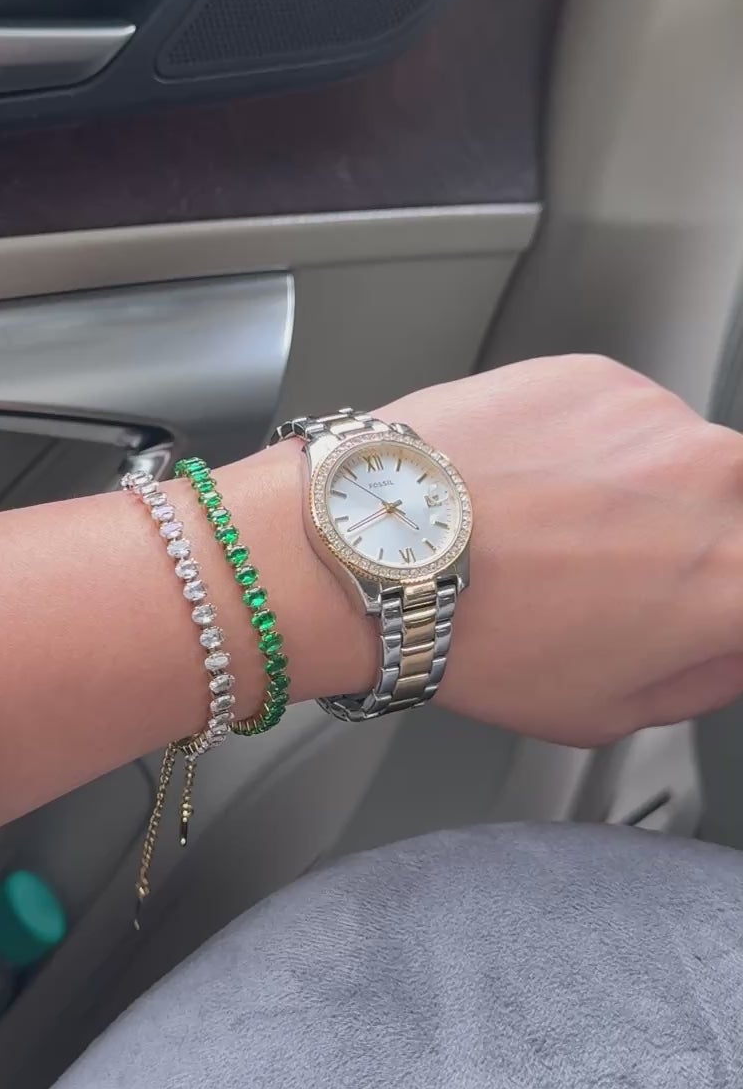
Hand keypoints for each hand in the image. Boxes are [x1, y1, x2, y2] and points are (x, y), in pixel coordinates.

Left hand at [378, 355, 742, 745]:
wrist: (381, 549)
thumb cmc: (478, 635)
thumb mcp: (608, 712)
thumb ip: (704, 678)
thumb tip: (728, 648)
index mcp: (736, 578)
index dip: (722, 596)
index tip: (693, 601)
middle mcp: (718, 484)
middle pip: (736, 510)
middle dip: (696, 540)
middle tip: (620, 572)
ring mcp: (662, 419)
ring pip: (682, 456)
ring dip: (641, 488)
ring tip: (556, 528)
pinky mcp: (605, 376)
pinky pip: (622, 416)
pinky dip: (589, 445)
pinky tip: (528, 485)